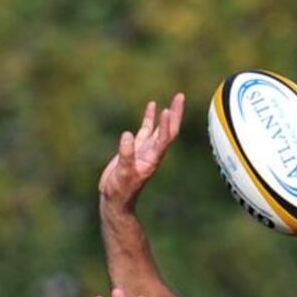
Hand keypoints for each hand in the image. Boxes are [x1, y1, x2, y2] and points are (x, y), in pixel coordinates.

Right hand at [98, 95, 184, 209]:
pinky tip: (152, 105)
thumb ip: (125, 154)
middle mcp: (153, 153)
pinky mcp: (136, 149)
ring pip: (160, 128)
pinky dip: (150, 118)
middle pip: (169, 131)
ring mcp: (146, 150)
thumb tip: (127, 135)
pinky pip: (146, 130)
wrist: (116, 199)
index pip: (164, 139)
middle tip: (181, 96)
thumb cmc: (120, 190)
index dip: (166, 125)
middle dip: (175, 114)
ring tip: (175, 98)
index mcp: (152, 159)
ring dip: (168, 114)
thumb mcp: (122, 173)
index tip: (167, 110)